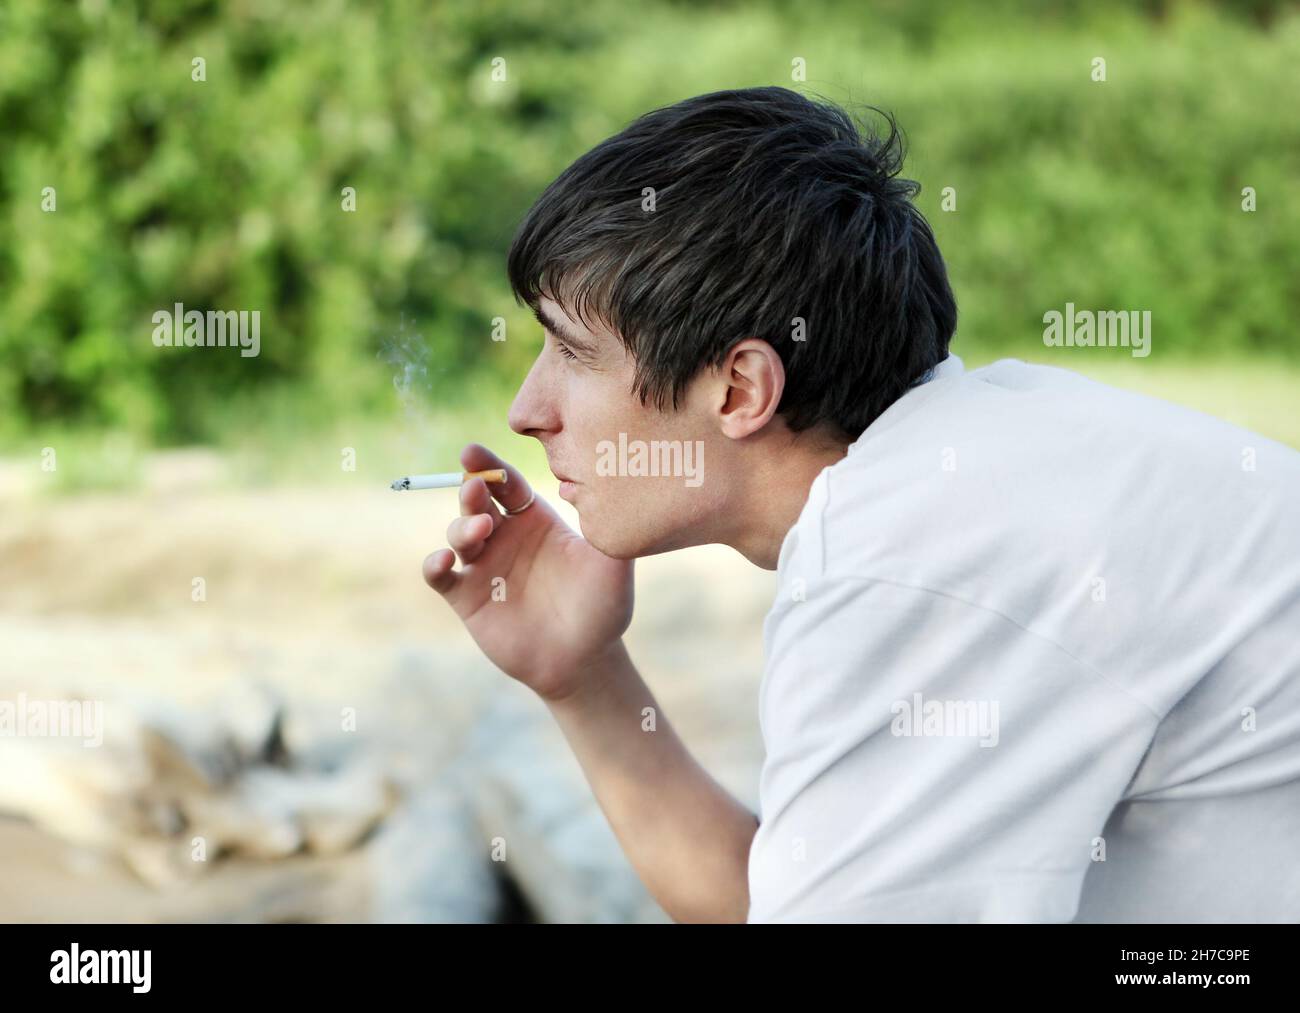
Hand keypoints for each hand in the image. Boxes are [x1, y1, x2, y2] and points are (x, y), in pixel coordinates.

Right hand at [422, 443, 634, 700]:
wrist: (585, 660)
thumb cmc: (603, 607)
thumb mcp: (613, 562)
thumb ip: (606, 525)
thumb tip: (590, 483)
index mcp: (535, 519)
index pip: (506, 483)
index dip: (490, 466)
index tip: (473, 452)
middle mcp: (505, 537)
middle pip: (477, 501)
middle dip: (471, 489)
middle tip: (476, 486)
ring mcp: (483, 566)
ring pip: (457, 533)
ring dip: (462, 525)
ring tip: (482, 529)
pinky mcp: (467, 598)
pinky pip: (440, 577)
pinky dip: (434, 565)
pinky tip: (444, 561)